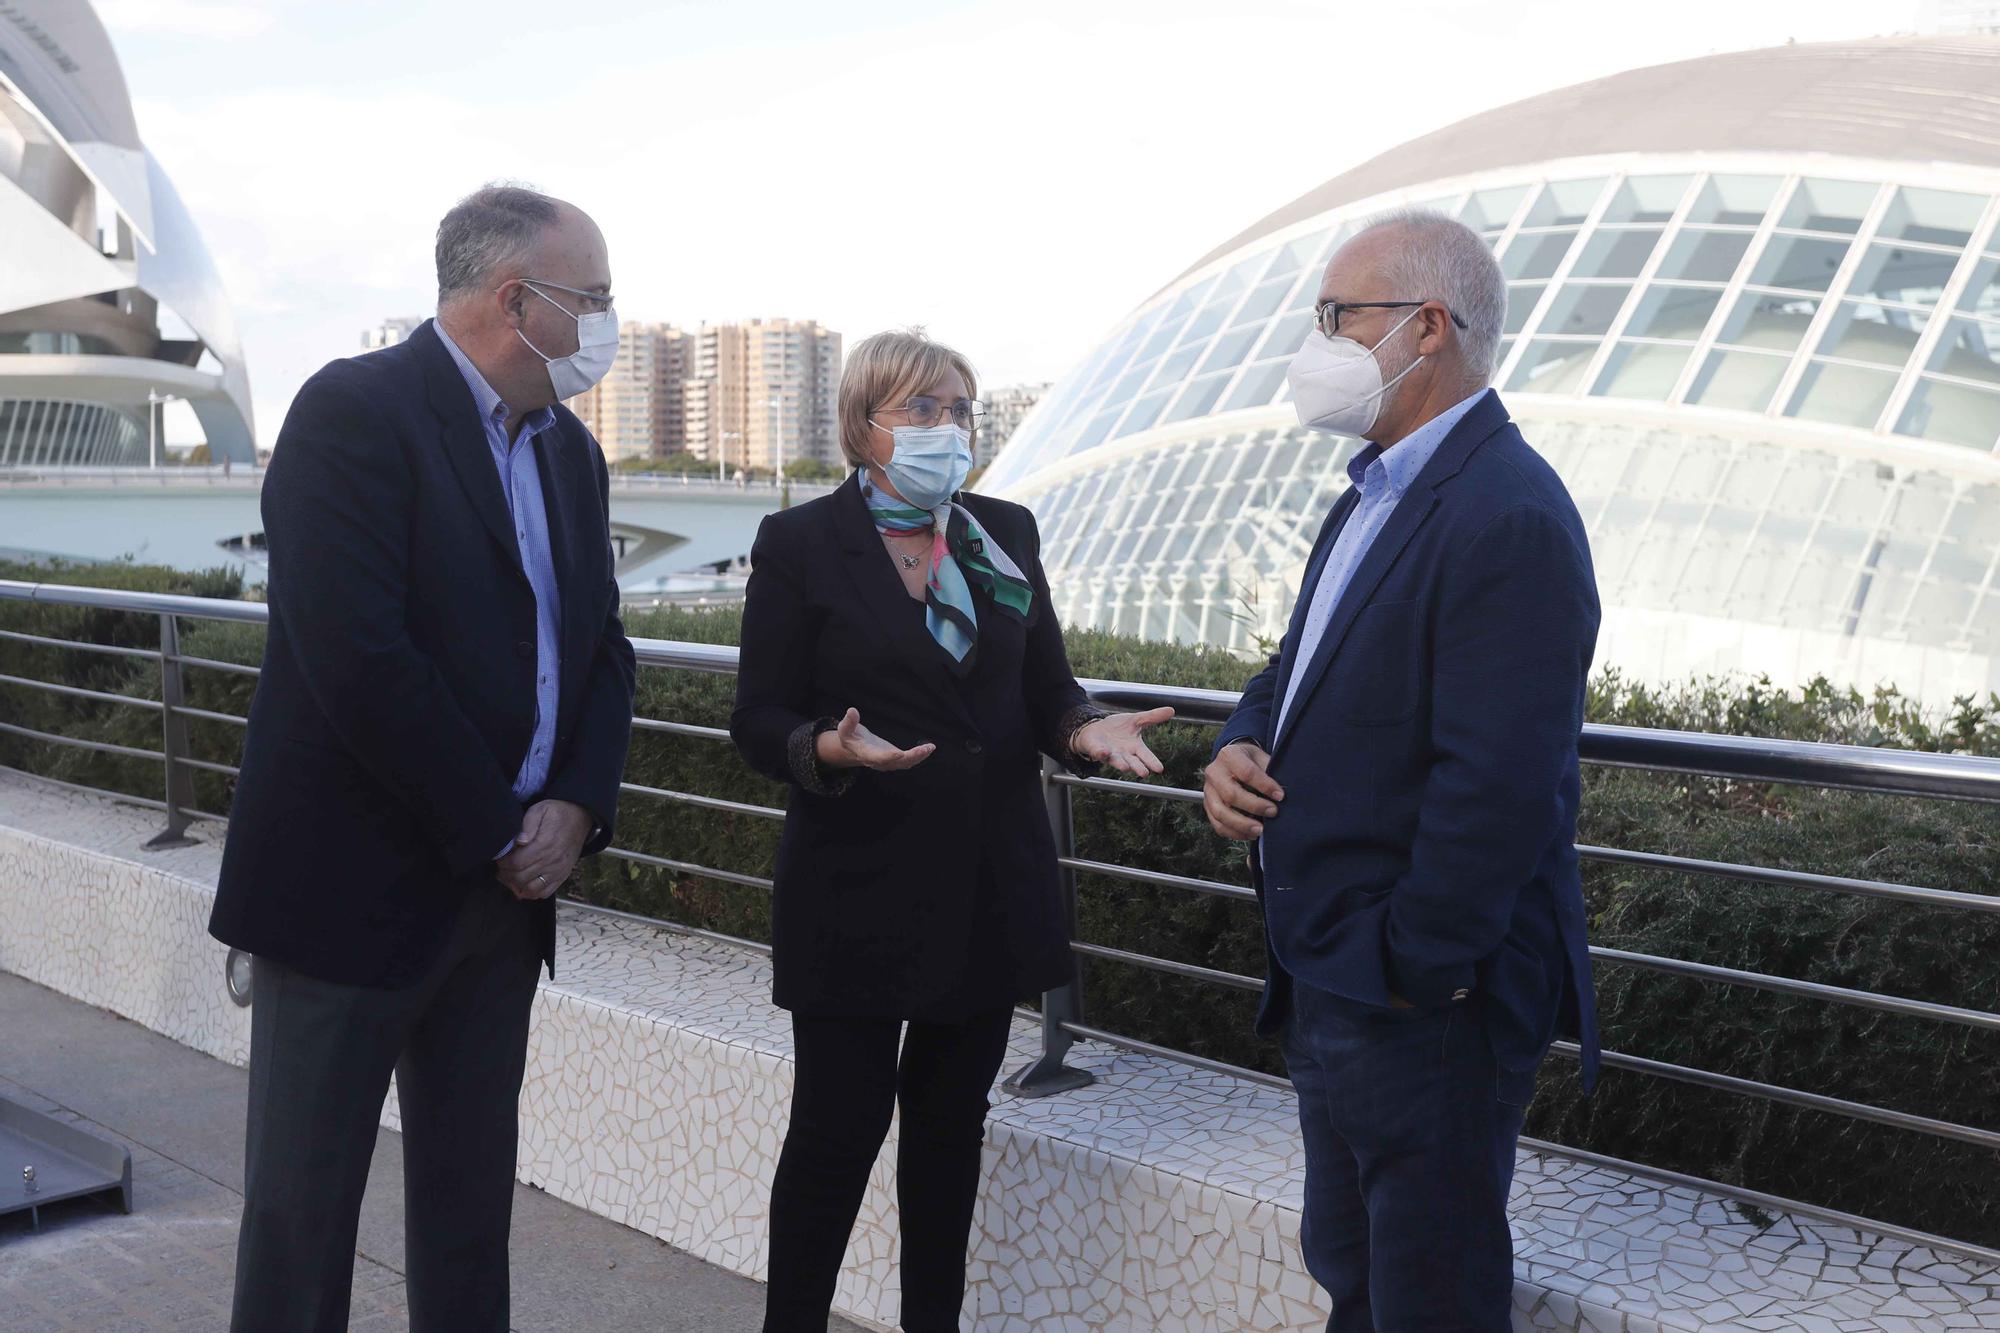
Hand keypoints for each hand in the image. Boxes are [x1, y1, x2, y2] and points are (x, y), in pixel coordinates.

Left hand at [496, 799, 591, 899]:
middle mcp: (552, 860)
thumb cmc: (557, 812)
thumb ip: (528, 823)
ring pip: (531, 889)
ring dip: (517, 885)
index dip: (503, 864)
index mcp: (544, 844)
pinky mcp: (563, 875)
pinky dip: (532, 892)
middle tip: (501, 868)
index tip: (499, 859)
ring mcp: (558, 870)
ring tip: (511, 877)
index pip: (517, 863)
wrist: (581, 817)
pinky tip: (525, 884)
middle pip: (521, 878)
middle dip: (506, 875)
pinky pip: (545, 892)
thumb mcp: (540, 809)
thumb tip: (519, 841)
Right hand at [815, 708, 935, 771]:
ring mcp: (888, 762)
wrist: (854, 748)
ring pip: (905, 763)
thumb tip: (852, 711)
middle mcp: (878, 762)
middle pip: (895, 763)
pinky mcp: (895, 760)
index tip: (898, 754)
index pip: (877, 758)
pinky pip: (908, 761)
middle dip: (910, 757)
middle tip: (924, 749)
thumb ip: (849, 721)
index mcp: (865, 754)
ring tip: (929, 748)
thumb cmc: (850, 736)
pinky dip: (919, 756)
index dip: (888, 757)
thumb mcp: (845, 729)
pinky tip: (929, 748)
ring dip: (918, 757)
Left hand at [1072, 707, 1173, 776]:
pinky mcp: (1097, 750)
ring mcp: (1110, 754)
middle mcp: (1124, 754)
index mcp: (1135, 747)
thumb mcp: (1136, 720)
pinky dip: (1101, 753)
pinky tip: (1104, 752)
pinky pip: (1099, 753)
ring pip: (1116, 761)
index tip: (1159, 769)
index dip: (1152, 762)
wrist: (1096, 729)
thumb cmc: (1118, 728)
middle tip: (1144, 773)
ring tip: (1125, 767)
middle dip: (1138, 767)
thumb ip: (1152, 717)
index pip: (1146, 755)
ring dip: (1120, 764)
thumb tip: (1172, 710)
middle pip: (1133, 762)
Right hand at [1202, 741, 1283, 840]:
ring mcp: (1208, 791)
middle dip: (1254, 806)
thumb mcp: (1261, 757)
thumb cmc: (1251, 761)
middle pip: (1231, 795)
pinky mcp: (1208, 806)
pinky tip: (1249, 835)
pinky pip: (1217, 825)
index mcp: (1228, 756)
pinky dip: (1234, 833)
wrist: (1233, 761)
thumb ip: (1269, 772)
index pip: (1246, 773)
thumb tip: (1280, 794)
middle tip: (1273, 812)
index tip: (1280, 796)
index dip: (1265, 785)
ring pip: (1221, 813)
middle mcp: (1214, 773)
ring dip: (1242, 825)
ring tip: (1260, 830)